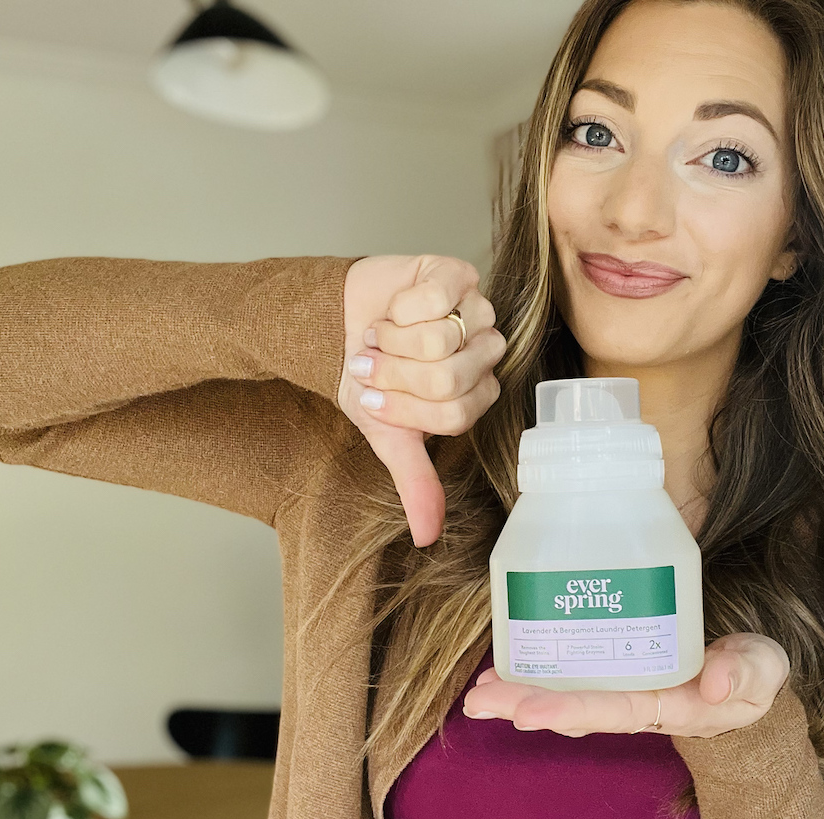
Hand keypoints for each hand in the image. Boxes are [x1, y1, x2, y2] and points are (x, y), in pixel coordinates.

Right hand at [338, 255, 506, 547]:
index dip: (406, 408)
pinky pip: (436, 297)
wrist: (338, 321)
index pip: (454, 415)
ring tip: (380, 335)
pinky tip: (393, 308)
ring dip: (394, 339)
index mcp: (475, 395)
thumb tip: (428, 538)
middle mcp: (485, 352)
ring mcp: (478, 311)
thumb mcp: (385, 433)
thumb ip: (414, 481)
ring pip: (442, 339)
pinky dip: (400, 307)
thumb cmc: (368, 375)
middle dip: (395, 373)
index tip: (374, 397)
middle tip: (371, 363)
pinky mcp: (459, 274)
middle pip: (449, 378)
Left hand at [462, 633, 790, 737]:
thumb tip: (713, 682)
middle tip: (478, 701)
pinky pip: (569, 670)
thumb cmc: (751, 673)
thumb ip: (744, 674)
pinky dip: (534, 670)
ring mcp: (622, 684)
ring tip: (475, 693)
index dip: (567, 708)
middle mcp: (635, 700)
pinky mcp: (615, 665)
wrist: (746, 674)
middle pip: (573, 707)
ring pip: (564, 691)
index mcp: (666, 703)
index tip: (524, 711)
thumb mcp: (761, 672)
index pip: (611, 709)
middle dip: (524, 704)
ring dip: (517, 693)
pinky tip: (502, 665)